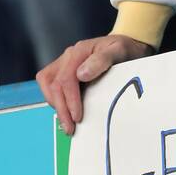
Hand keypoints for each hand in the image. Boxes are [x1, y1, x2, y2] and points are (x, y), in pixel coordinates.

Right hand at [37, 34, 154, 135]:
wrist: (127, 46)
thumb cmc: (124, 50)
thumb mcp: (119, 51)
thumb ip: (102, 60)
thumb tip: (81, 74)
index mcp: (79, 51)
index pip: (66, 78)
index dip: (70, 100)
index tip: (77, 117)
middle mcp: (68, 56)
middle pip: (52, 83)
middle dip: (61, 108)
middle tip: (70, 128)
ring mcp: (64, 64)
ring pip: (47, 84)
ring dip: (55, 105)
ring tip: (67, 123)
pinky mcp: (65, 72)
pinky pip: (51, 86)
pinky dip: (56, 101)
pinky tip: (66, 112)